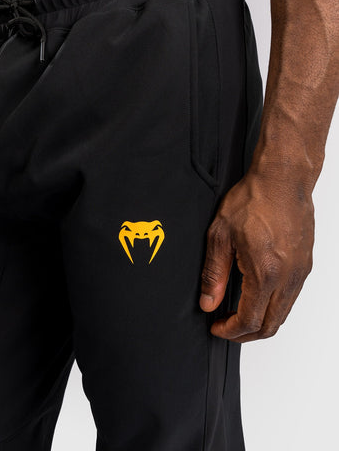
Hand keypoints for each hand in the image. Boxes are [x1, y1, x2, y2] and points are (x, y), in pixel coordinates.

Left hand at [199, 169, 314, 342]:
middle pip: (270, 325)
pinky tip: (256, 296)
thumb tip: (208, 302)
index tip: (216, 327)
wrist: (283, 179)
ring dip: (261, 321)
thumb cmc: (254, 199)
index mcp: (265, 273)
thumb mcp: (220, 236)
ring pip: (283, 314)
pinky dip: (273, 306)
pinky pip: (291, 297)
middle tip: (227, 328)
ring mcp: (300, 272)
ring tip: (238, 314)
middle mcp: (288, 277)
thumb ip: (213, 273)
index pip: (249, 320)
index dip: (230, 331)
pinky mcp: (305, 264)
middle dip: (246, 334)